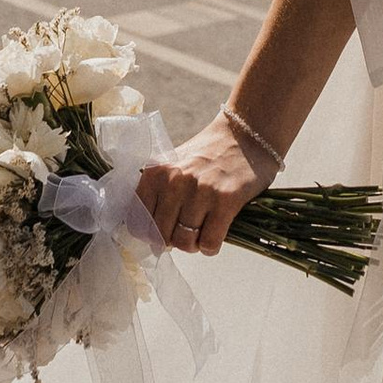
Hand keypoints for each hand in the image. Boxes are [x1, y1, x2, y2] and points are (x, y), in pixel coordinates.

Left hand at [137, 113, 276, 256]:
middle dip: (174, 241)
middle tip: (187, 232)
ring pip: (184, 242)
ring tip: (202, 233)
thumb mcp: (173, 166)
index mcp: (156, 173)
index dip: (150, 234)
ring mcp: (200, 191)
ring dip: (193, 245)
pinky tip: (216, 234)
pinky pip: (209, 243)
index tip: (163, 232)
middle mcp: (174, 181)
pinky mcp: (226, 200)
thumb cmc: (208, 155)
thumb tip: (150, 235)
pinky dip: (210, 247)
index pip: (137, 221)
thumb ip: (157, 194)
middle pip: (161, 235)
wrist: (245, 135)